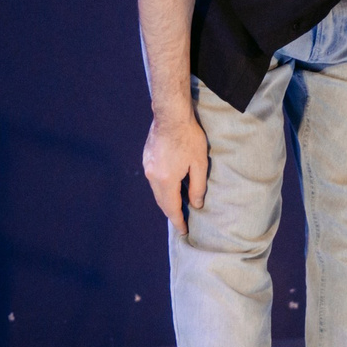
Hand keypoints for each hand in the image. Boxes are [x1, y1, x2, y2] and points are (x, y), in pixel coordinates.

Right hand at [143, 111, 210, 226]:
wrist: (171, 116)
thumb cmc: (189, 138)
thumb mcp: (199, 163)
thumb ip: (197, 186)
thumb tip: (196, 204)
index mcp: (166, 180)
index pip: (171, 207)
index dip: (178, 221)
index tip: (184, 231)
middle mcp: (152, 176)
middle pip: (162, 201)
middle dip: (172, 212)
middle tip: (181, 222)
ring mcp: (147, 167)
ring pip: (157, 191)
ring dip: (167, 200)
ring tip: (178, 206)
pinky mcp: (146, 159)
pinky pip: (154, 179)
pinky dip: (163, 188)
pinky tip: (172, 186)